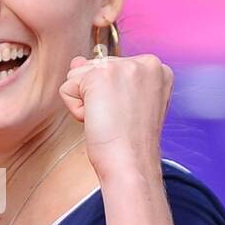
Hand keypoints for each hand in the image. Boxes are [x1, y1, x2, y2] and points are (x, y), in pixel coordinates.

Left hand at [59, 52, 173, 177]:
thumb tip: (76, 61)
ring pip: (79, 75)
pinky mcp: (101, 75)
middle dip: (97, 97)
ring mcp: (124, 65)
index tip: (127, 115)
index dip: (112, 96)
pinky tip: (97, 120)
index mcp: (157, 68)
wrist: (131, 164)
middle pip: (95, 68)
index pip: (113, 68)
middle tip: (117, 119)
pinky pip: (68, 88)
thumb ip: (104, 77)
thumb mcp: (123, 103)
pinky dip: (75, 109)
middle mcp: (146, 62)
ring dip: (86, 102)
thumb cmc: (130, 143)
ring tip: (109, 119)